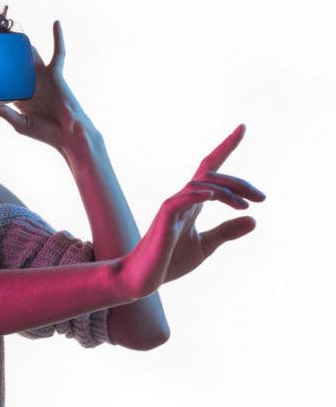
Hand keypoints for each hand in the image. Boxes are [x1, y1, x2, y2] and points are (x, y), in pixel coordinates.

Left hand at [0, 20, 97, 150]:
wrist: (67, 136)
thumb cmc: (45, 132)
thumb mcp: (19, 122)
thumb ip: (3, 112)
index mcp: (20, 96)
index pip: (5, 79)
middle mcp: (30, 84)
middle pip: (16, 63)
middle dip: (6, 53)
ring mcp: (43, 77)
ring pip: (31, 55)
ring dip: (23, 44)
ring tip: (10, 32)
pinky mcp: (56, 74)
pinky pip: (59, 53)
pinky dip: (58, 38)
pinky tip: (56, 23)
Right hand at [121, 124, 265, 297]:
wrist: (144, 278)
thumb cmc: (170, 262)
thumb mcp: (206, 245)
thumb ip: (227, 231)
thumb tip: (254, 220)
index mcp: (191, 203)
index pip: (210, 169)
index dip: (226, 147)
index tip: (242, 128)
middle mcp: (182, 200)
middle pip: (212, 176)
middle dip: (240, 183)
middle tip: (262, 198)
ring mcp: (172, 207)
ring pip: (201, 185)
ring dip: (227, 192)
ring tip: (245, 206)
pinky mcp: (164, 218)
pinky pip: (182, 200)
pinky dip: (198, 194)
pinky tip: (213, 196)